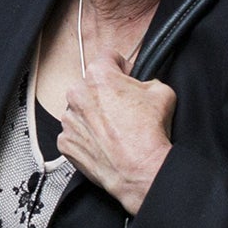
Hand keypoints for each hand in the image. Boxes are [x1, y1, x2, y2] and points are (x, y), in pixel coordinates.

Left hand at [58, 53, 174, 215]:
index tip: (126, 76)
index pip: (108, 57)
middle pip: (91, 86)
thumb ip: (148, 80)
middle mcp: (77, 94)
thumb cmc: (148, 133)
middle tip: (124, 109)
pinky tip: (104, 143)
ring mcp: (68, 120)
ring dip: (94, 116)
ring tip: (114, 129)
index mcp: (98, 75)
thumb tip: (143, 83)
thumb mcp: (162, 92)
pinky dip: (87, 137)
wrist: (139, 170)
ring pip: (81, 110)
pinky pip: (75, 133)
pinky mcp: (65, 142)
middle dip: (106, 94)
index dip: (122, 67)